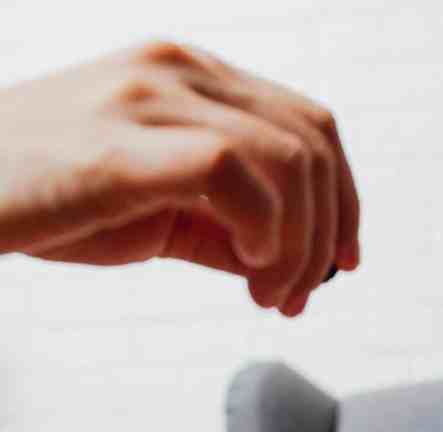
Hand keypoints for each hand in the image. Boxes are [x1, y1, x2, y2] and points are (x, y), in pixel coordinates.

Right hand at [0, 41, 359, 313]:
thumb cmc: (46, 198)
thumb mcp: (151, 208)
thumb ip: (218, 225)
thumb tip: (280, 259)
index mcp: (191, 77)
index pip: (308, 124)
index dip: (343, 198)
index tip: (343, 260)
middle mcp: (180, 71)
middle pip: (312, 141)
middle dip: (328, 232)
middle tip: (299, 296)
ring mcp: (153, 99)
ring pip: (288, 160)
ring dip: (299, 244)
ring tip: (269, 294)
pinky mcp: (126, 144)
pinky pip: (235, 174)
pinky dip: (263, 232)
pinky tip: (246, 270)